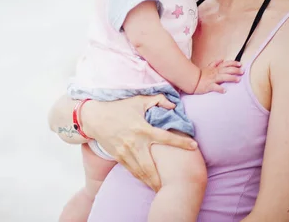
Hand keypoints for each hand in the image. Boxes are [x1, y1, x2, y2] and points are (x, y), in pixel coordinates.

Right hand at [81, 95, 197, 190]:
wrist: (94, 116)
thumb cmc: (117, 106)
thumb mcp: (137, 99)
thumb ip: (157, 100)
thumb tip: (173, 105)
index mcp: (143, 128)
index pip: (166, 137)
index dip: (181, 142)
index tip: (194, 146)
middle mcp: (135, 143)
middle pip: (151, 167)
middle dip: (161, 179)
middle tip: (171, 186)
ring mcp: (125, 152)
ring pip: (141, 172)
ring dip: (151, 182)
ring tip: (160, 189)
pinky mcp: (118, 156)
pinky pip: (131, 170)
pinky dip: (139, 177)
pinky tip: (146, 181)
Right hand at [194, 59, 242, 93]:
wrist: (191, 80)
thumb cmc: (200, 75)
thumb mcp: (208, 67)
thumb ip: (215, 63)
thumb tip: (221, 59)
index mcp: (215, 69)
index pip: (225, 64)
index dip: (233, 63)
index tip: (240, 64)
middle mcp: (215, 73)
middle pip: (226, 70)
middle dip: (235, 70)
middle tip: (242, 71)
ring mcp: (212, 79)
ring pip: (223, 77)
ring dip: (231, 78)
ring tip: (238, 80)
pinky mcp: (208, 86)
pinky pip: (214, 87)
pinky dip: (219, 89)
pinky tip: (224, 90)